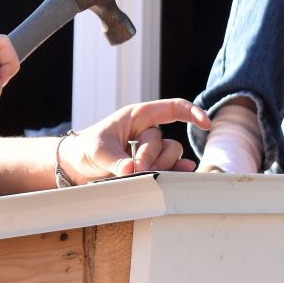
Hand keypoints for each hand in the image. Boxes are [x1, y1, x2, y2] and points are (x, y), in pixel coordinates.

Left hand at [58, 99, 210, 181]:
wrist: (78, 166)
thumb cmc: (86, 149)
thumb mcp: (97, 151)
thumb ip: (115, 160)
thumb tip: (131, 169)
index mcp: (138, 116)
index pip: (172, 108)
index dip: (191, 112)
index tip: (205, 123)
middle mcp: (147, 130)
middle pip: (165, 142)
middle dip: (151, 157)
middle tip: (133, 169)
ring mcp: (151, 149)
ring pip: (170, 155)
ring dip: (158, 166)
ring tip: (138, 174)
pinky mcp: (152, 165)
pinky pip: (171, 167)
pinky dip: (176, 170)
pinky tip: (184, 171)